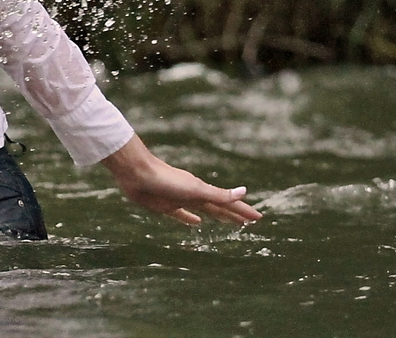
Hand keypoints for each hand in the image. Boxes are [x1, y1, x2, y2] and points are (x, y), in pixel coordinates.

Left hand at [99, 135, 260, 226]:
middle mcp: (194, 195)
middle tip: (249, 221)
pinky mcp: (165, 206)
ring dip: (216, 215)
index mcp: (203, 191)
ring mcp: (180, 200)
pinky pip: (182, 215)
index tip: (259, 218)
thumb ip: (219, 194)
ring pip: (204, 210)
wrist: (136, 172)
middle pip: (219, 207)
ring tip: (227, 221)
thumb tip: (245, 191)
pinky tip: (196, 223)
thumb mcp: (195, 189)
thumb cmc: (165, 179)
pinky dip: (190, 219)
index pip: (229, 203)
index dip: (243, 211)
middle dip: (234, 214)